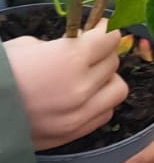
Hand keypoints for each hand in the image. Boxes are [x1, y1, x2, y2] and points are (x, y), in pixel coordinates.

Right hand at [4, 27, 126, 151]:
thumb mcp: (27, 47)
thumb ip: (61, 45)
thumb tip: (79, 43)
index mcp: (70, 59)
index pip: (110, 37)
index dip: (104, 30)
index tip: (98, 29)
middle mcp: (81, 87)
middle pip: (113, 62)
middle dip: (101, 54)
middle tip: (85, 54)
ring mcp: (79, 114)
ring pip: (117, 89)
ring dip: (106, 80)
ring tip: (87, 78)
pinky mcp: (73, 133)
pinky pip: (105, 114)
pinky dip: (99, 104)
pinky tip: (81, 99)